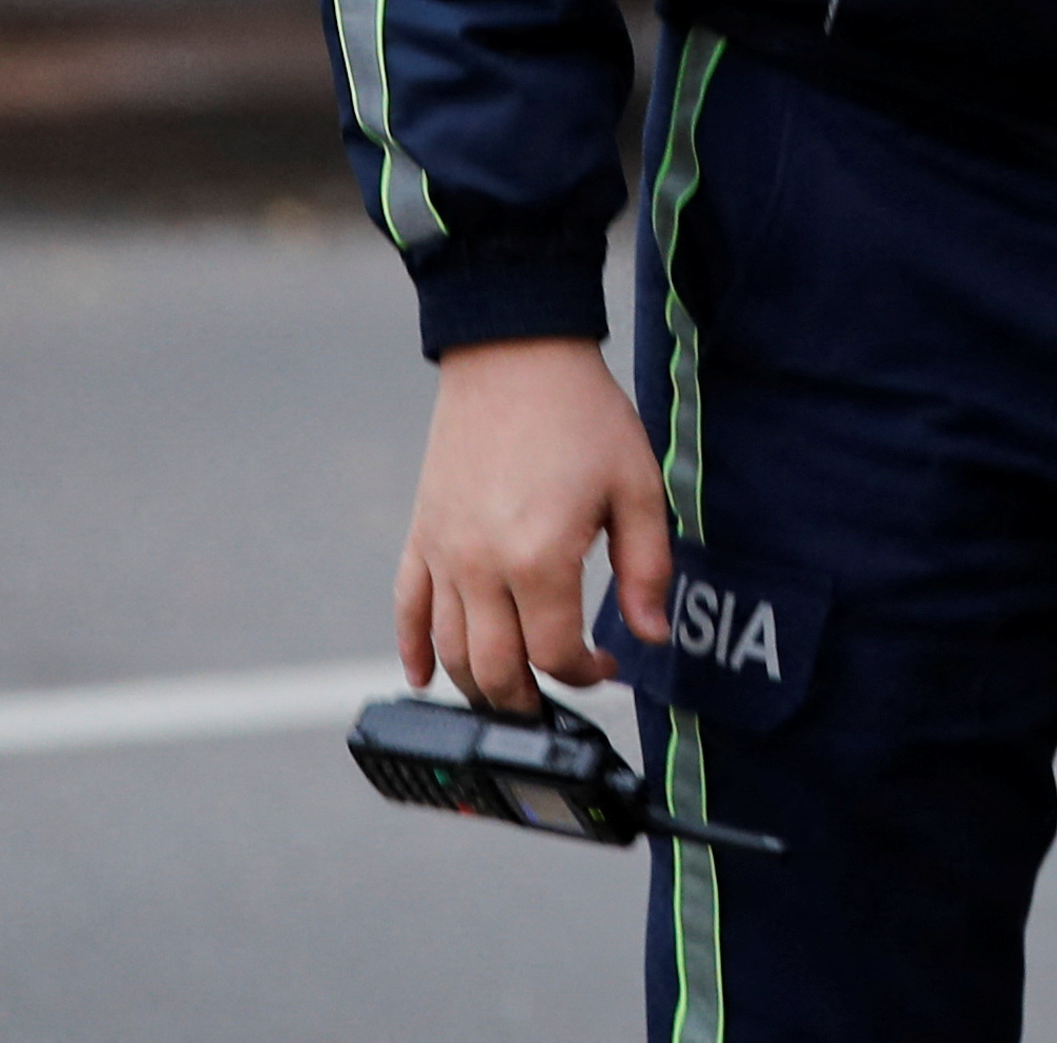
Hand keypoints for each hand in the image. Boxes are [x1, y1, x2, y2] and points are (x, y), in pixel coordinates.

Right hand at [397, 337, 670, 709]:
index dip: (584, 675)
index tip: (607, 666)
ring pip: (449, 651)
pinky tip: (424, 680)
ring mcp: (444, 553)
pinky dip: (411, 651)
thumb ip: (647, 568)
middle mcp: (482, 566)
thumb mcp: (637, 485)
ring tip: (509, 698)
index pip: (554, 655)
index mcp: (540, 558)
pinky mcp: (421, 534)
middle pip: (495, 671)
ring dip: (477, 688)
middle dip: (527, 702)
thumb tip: (650, 634)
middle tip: (552, 703)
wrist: (516, 353)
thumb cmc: (582, 415)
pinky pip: (406, 608)